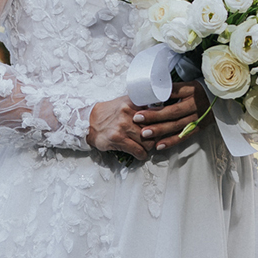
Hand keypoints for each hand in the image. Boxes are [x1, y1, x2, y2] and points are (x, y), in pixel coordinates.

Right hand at [86, 82, 209, 158]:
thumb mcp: (125, 102)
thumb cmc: (109, 113)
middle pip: (155, 128)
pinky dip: (142, 155)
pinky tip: (140, 154)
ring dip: (149, 147)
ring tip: (147, 147)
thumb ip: (142, 105)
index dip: (164, 120)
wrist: (88, 121)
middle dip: (157, 136)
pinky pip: (138, 150)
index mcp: (133, 102)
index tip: (168, 124)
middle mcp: (129, 113)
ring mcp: (123, 126)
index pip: (157, 111)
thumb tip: (162, 108)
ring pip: (148, 141)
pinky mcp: (118, 139)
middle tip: (156, 139)